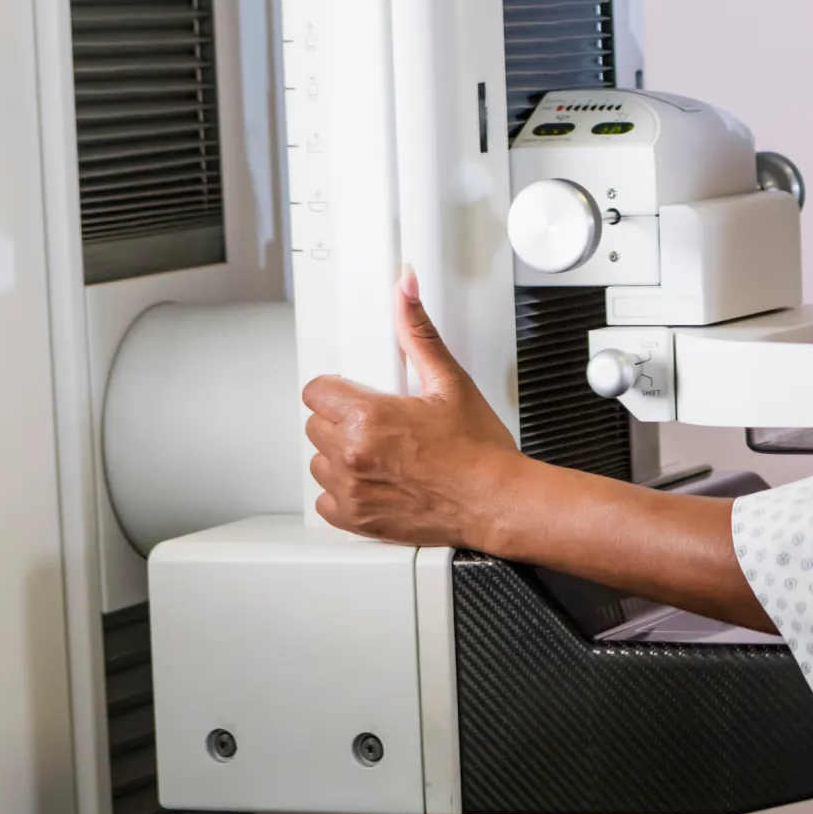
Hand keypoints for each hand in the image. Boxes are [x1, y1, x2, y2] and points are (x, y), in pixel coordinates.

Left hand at [304, 269, 526, 547]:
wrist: (497, 502)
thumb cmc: (479, 452)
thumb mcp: (450, 381)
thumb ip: (419, 333)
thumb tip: (405, 292)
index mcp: (368, 417)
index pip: (315, 391)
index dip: (338, 389)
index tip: (357, 394)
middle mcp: (352, 455)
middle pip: (316, 425)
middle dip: (343, 420)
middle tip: (381, 423)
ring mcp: (351, 491)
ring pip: (319, 462)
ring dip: (341, 455)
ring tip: (381, 452)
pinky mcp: (355, 521)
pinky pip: (326, 502)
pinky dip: (345, 493)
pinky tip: (376, 481)